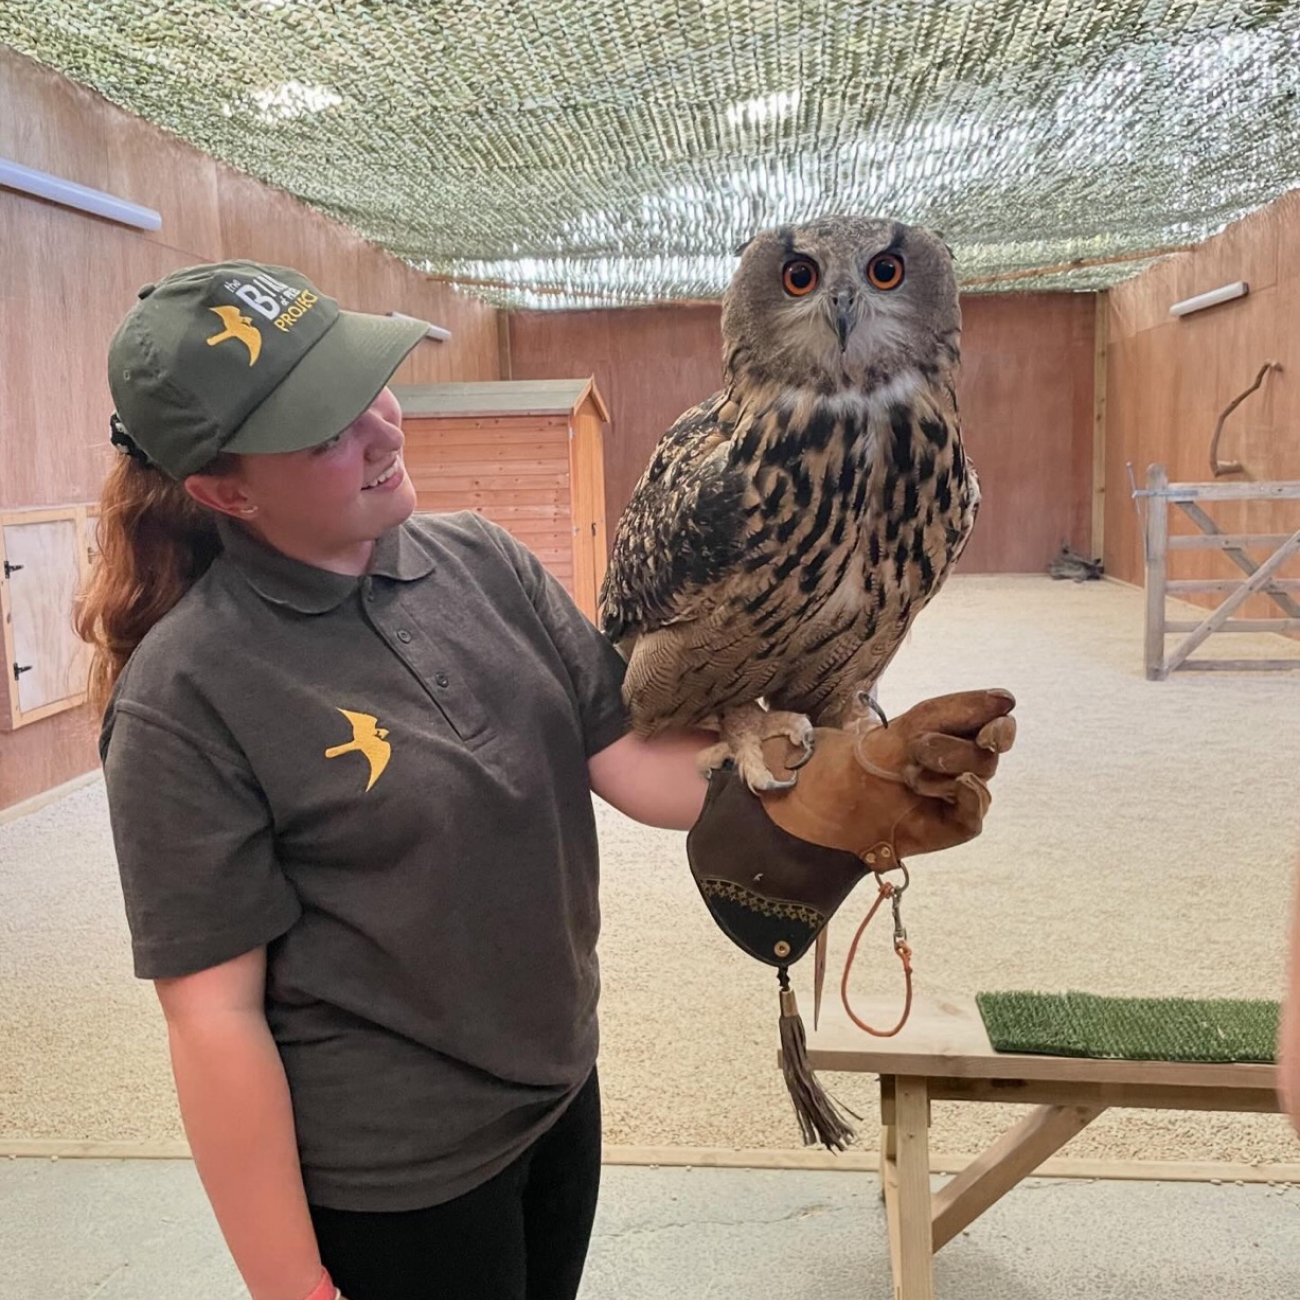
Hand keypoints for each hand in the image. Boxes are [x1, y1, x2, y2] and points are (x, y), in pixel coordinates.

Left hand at [758, 688, 1015, 861]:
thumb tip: (1007, 697)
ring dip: (945, 770)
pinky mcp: (958, 824)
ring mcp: (964, 794)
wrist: (834, 799)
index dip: (997, 722)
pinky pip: (979, 811)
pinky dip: (970, 796)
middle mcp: (965, 761)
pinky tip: (957, 786)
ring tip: (909, 776)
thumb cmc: (866, 756)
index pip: (995, 721)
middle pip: (989, 748)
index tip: (992, 724)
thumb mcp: (909, 723)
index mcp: (956, 731)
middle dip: (952, 746)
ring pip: (982, 774)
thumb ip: (957, 709)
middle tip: (916, 750)